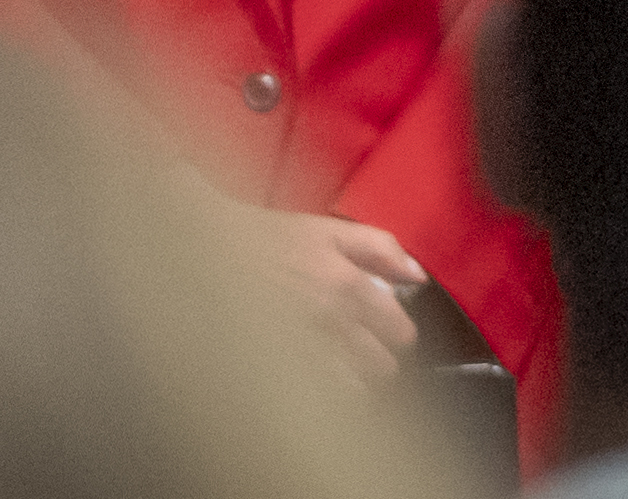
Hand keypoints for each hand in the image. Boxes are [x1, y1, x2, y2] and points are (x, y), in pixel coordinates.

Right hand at [246, 208, 425, 380]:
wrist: (210, 255)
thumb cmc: (267, 240)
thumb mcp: (331, 230)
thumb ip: (383, 248)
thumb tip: (417, 274)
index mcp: (348, 287)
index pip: (399, 332)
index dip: (401, 334)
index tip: (392, 332)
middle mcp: (329, 322)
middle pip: (380, 366)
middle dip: (381, 360)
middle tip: (369, 350)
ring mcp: (300, 349)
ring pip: (351, 388)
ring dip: (355, 379)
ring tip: (346, 366)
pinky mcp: (273, 366)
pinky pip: (315, 396)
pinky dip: (324, 392)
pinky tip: (319, 377)